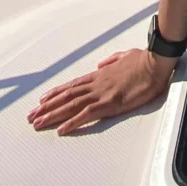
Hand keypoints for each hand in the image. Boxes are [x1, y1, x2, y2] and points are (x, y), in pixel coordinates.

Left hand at [27, 49, 175, 134]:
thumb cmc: (143, 59)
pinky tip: (61, 130)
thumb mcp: (124, 55)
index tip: (42, 100)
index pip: (72, 85)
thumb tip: (100, 65)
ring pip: (71, 105)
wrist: (155, 62)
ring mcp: (101, 93)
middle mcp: (96, 83)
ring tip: (37, 123)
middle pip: (66, 96)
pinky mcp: (110, 102)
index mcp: (100, 74)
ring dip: (52, 115)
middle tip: (31, 116)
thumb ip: (110, 61)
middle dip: (47, 107)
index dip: (56, 93)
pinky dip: (72, 122)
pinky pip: (86, 114)